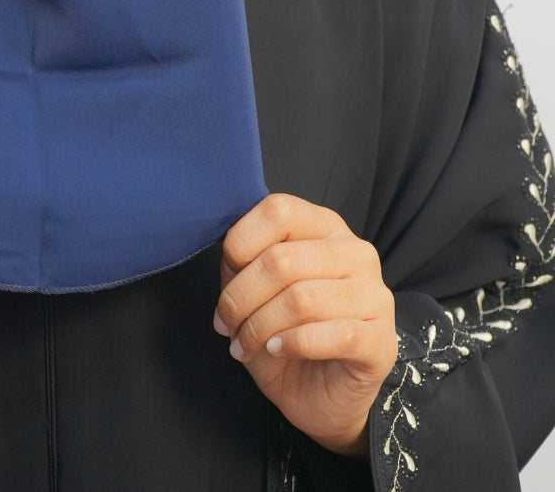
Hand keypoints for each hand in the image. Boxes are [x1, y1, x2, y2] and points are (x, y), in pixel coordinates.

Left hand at [214, 193, 396, 457]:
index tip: (227, 276)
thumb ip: (242, 264)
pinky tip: (276, 350)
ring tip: (244, 345)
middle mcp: (356, 252)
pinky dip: (292, 343)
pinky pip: (331, 334)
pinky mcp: (382, 341)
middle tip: (225, 324)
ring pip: (301, 299)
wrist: (320, 396)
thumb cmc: (284, 333)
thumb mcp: (253, 292)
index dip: (240, 242)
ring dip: (259, 326)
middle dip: (240, 297)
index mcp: (325, 227)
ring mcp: (374, 296)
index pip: (278, 211)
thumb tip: (230, 259)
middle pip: (282, 259)